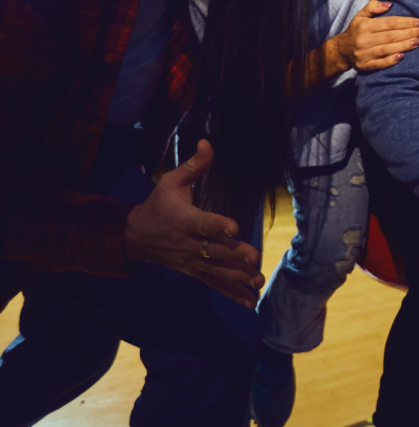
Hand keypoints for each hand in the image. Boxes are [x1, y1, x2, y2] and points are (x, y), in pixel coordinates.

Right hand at [123, 140, 263, 308]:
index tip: (235, 227)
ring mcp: (191, 261)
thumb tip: (208, 142)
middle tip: (255, 259)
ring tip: (258, 283)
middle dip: (235, 256)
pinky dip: (232, 294)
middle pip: (214, 251)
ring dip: (238, 279)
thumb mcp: (171, 182)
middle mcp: (188, 244)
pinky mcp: (195, 272)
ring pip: (216, 271)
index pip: (203, 223)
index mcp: (183, 220)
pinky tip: (250, 302)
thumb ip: (194, 165)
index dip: (218, 225)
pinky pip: (214, 284)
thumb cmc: (158, 205)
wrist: (134, 237)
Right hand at [332, 0, 418, 72]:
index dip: (405, 22)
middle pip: (391, 36)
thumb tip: (389, 4)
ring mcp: (364, 54)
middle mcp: (364, 39)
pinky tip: (402, 57)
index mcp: (365, 26)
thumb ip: (373, 7)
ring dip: (405, 46)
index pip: (389, 23)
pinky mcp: (365, 66)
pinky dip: (390, 61)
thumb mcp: (360, 16)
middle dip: (410, 33)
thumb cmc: (356, 31)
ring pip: (387, 49)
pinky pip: (379, 64)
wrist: (341, 51)